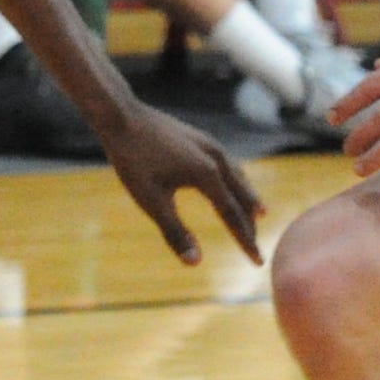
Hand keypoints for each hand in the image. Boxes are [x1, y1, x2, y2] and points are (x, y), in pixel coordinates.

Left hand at [101, 104, 263, 266]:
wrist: (121, 117)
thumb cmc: (134, 160)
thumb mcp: (151, 201)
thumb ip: (175, 232)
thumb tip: (195, 263)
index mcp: (208, 175)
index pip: (234, 216)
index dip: (246, 241)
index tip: (257, 262)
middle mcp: (216, 158)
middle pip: (242, 197)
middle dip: (249, 223)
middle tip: (256, 246)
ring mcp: (210, 145)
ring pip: (238, 177)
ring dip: (247, 199)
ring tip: (257, 214)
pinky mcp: (201, 138)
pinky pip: (228, 164)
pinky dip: (236, 180)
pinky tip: (229, 182)